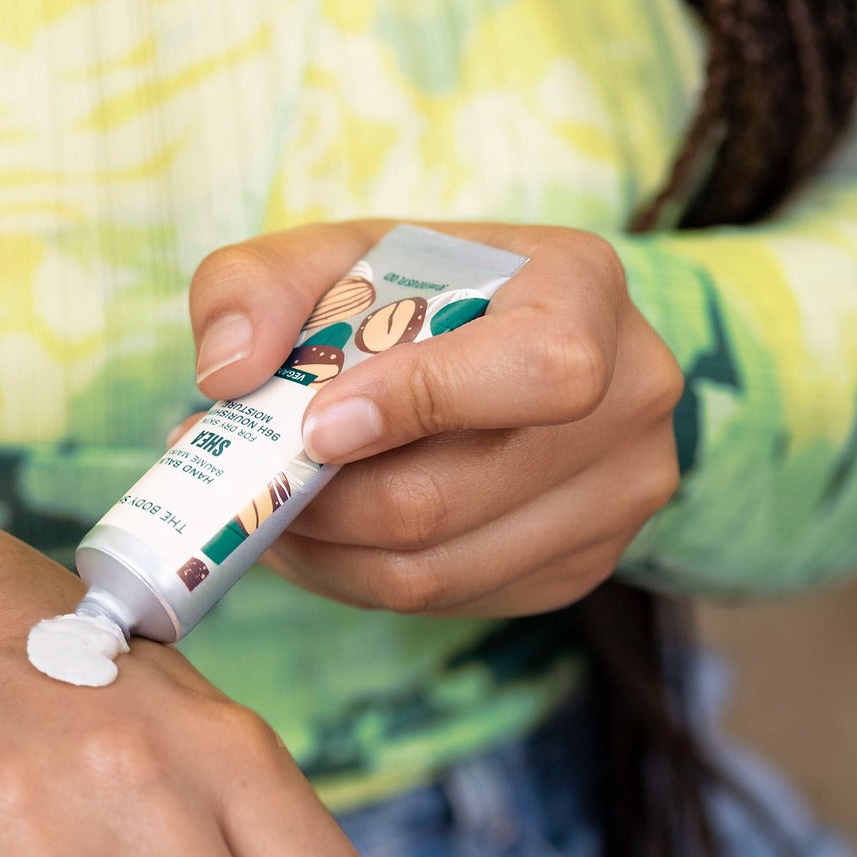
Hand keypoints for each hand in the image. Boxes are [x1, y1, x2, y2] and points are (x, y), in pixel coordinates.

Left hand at [189, 220, 682, 616]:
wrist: (495, 339)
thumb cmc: (411, 292)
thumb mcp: (329, 255)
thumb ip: (257, 288)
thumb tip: (226, 374)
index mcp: (582, 290)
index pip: (538, 371)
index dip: (417, 406)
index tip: (315, 425)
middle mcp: (630, 398)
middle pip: (451, 498)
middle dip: (323, 502)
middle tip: (247, 482)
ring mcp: (617, 496)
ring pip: (435, 573)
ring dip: (326, 553)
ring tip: (273, 511)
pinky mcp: (579, 564)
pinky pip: (447, 600)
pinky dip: (360, 578)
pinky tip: (329, 535)